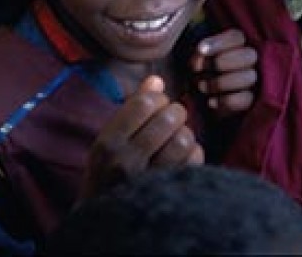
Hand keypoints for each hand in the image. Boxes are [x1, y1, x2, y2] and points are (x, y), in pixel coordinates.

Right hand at [79, 75, 203, 201]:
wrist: (107, 222)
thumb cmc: (110, 173)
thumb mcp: (110, 140)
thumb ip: (132, 109)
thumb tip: (156, 79)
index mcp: (108, 144)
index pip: (145, 103)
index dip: (158, 100)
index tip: (156, 107)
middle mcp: (126, 162)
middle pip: (170, 117)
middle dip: (175, 114)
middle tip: (169, 122)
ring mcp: (149, 180)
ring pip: (185, 138)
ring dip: (184, 134)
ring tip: (175, 140)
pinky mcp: (170, 192)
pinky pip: (195, 159)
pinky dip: (193, 153)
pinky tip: (182, 157)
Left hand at [189, 28, 256, 114]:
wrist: (202, 102)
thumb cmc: (200, 74)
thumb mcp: (198, 59)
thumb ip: (202, 51)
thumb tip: (202, 50)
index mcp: (239, 43)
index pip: (236, 36)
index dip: (219, 43)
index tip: (200, 50)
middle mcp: (252, 59)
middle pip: (248, 55)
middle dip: (221, 62)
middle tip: (198, 70)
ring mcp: (255, 81)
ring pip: (249, 76)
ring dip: (220, 83)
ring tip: (201, 87)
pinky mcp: (253, 101)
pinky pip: (246, 99)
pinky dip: (226, 101)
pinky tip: (211, 102)